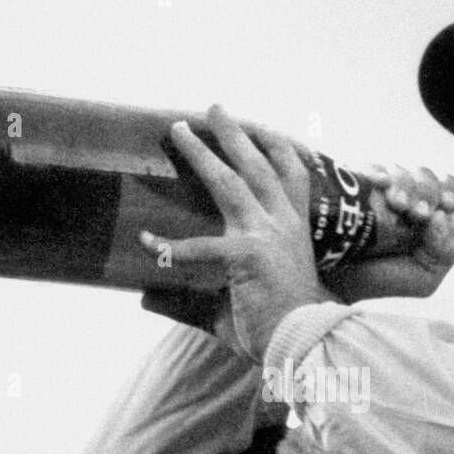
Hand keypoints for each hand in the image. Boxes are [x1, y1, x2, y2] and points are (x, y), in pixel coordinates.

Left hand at [137, 105, 336, 362]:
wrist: (307, 345)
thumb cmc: (282, 327)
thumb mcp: (247, 299)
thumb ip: (196, 296)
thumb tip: (146, 300)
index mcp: (295, 230)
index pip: (292, 175)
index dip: (279, 147)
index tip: (263, 128)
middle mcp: (284, 225)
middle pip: (259, 165)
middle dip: (235, 133)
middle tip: (214, 108)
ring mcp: (267, 236)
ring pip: (231, 182)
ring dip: (204, 153)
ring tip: (180, 129)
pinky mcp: (248, 256)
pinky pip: (201, 247)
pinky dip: (171, 247)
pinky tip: (148, 242)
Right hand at [320, 164, 453, 302]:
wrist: (337, 284)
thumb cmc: (381, 281)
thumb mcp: (424, 279)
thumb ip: (444, 253)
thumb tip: (443, 217)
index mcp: (430, 220)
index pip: (450, 191)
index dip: (452, 192)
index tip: (447, 206)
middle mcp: (409, 201)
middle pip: (429, 177)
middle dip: (429, 191)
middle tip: (418, 212)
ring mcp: (383, 191)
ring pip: (404, 171)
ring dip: (405, 185)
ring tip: (396, 204)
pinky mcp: (358, 184)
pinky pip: (373, 168)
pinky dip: (379, 172)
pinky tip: (378, 183)